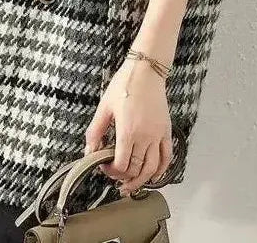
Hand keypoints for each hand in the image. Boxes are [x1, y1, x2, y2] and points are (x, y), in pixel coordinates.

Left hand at [83, 59, 172, 194]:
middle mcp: (145, 136)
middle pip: (136, 170)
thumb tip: (89, 150)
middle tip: (115, 178)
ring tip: (131, 186)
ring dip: (142, 181)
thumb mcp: (104, 107)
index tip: (104, 167)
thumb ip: (96, 131)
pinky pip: (167, 156)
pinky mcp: (166, 130)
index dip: (111, 172)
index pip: (121, 165)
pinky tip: (153, 175)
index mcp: (128, 131)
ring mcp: (157, 135)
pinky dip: (161, 170)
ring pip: (152, 168)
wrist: (146, 70)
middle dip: (124, 178)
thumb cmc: (125, 84)